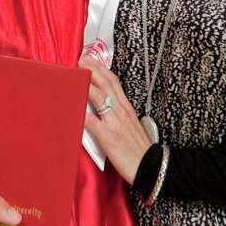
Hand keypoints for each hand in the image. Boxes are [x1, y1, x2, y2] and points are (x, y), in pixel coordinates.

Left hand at [80, 59, 152, 184]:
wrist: (151, 167)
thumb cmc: (139, 148)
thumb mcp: (130, 124)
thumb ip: (117, 113)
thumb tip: (104, 106)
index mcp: (126, 107)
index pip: (114, 82)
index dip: (102, 69)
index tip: (91, 59)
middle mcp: (121, 111)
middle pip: (106, 85)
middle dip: (93, 70)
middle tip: (81, 58)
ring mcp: (115, 123)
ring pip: (100, 98)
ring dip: (87, 85)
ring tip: (76, 75)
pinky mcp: (110, 137)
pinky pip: (94, 124)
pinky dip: (83, 115)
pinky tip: (74, 108)